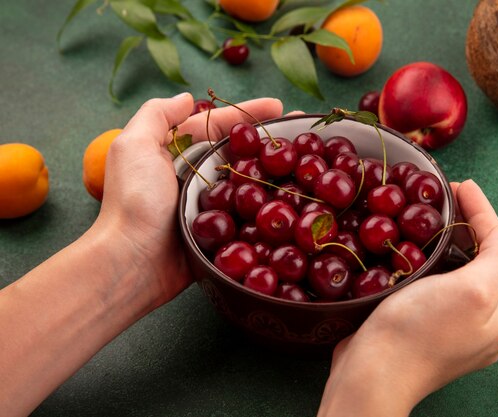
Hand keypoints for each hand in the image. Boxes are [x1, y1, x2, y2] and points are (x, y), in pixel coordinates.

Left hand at [93, 93, 283, 307]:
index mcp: (177, 152)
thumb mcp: (134, 147)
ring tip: (308, 159)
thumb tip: (187, 98)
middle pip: (239, 151)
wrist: (132, 262)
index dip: (248, 114)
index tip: (280, 106)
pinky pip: (249, 213)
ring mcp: (210, 204)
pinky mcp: (220, 231)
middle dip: (269, 139)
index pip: (219, 125)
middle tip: (303, 131)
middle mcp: (196, 175)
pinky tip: (295, 197)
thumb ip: (156, 116)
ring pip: (249, 180)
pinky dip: (269, 204)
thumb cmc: (133, 202)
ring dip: (276, 170)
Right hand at [318, 180, 497, 416]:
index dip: (482, 212)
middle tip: (444, 198)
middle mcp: (487, 322)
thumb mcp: (472, 291)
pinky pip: (438, 286)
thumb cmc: (418, 331)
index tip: (460, 184)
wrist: (372, 373)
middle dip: (469, 226)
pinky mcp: (429, 329)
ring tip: (431, 218)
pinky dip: (432, 264)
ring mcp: (457, 328)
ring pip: (460, 272)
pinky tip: (416, 253)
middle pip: (484, 260)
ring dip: (450, 243)